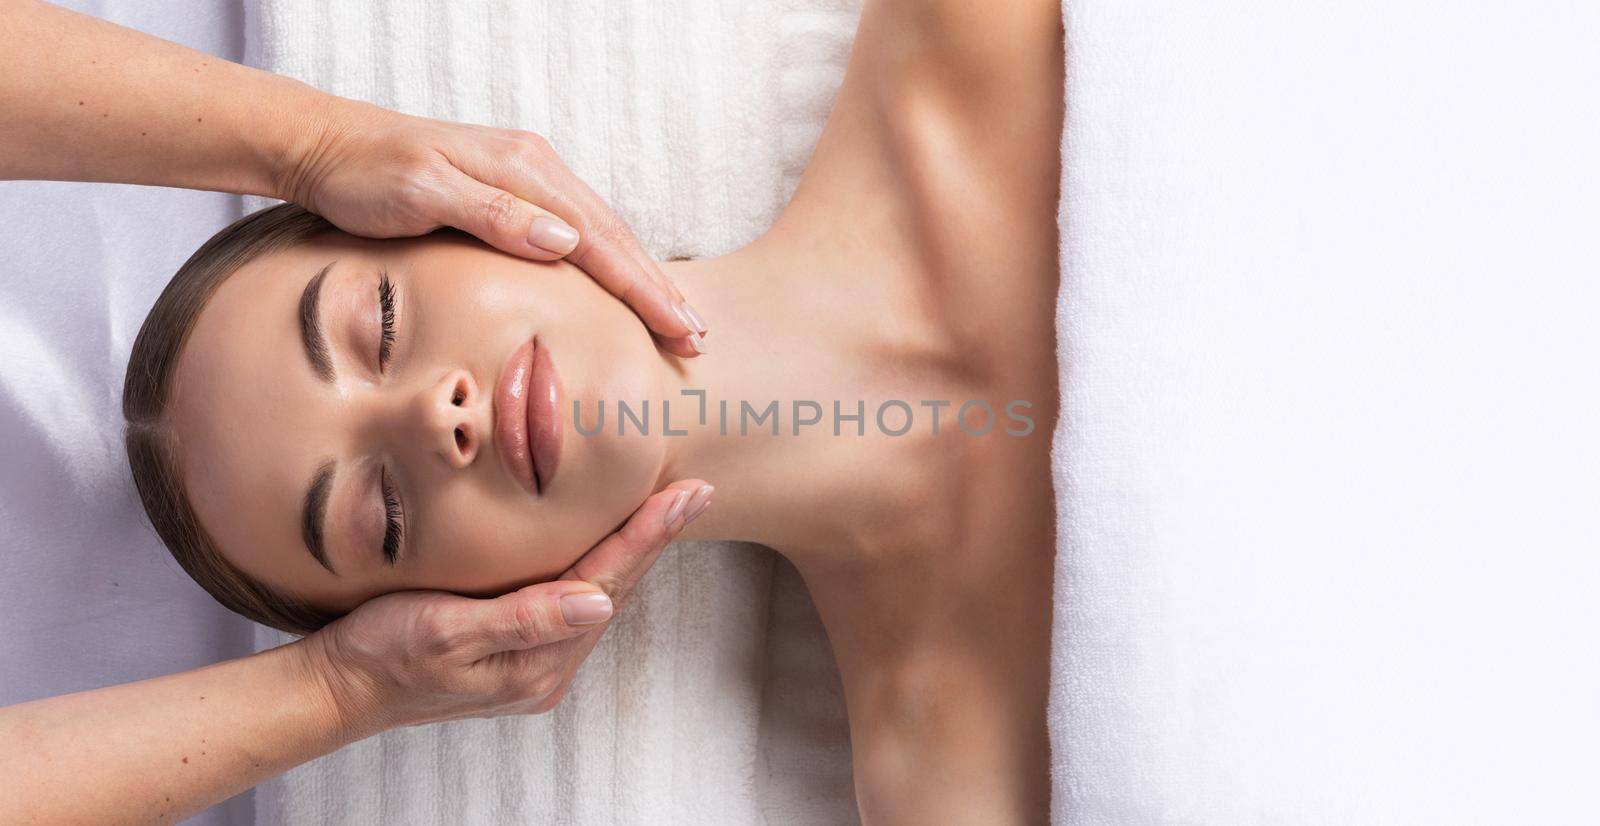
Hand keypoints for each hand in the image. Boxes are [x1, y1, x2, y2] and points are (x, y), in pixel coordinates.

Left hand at [276, 99, 707, 357]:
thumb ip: (494, 216)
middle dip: (658, 288)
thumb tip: (565, 241)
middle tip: (696, 337)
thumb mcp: (422, 194)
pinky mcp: (513, 191)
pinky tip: (622, 288)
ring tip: (675, 319)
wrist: (324, 145)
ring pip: (602, 234)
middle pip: (615, 236)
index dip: (643, 288)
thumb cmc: (364, 176)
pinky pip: (578, 232)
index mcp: (523, 169)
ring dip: (641, 279)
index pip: (600, 239)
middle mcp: (536, 167)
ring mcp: (527, 177)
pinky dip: (609, 264)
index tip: (679, 327)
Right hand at [296, 479, 714, 739]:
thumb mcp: (446, 630)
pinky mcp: (518, 649)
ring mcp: (535, 660)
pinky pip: (573, 599)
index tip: (688, 495)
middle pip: (615, 588)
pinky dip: (599, 563)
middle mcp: (547, 665)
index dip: (649, 535)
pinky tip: (611, 542)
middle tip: (698, 490)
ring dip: (635, 550)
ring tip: (671, 508)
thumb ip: (523, 617)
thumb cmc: (382, 654)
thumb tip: (599, 601)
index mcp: (537, 661)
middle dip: (657, 538)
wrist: (338, 688)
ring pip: (599, 593)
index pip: (607, 582)